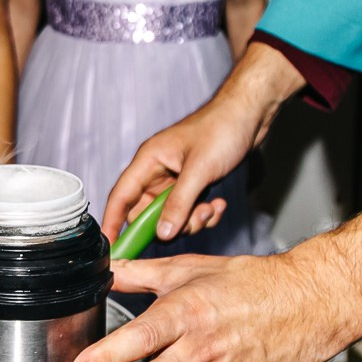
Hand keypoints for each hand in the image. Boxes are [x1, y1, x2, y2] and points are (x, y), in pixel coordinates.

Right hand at [103, 42, 304, 241]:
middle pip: (147, 212)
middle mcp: (158, 170)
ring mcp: (175, 179)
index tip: (111, 247)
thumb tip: (162, 233)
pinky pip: (189, 210)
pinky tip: (218, 204)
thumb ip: (179, 204)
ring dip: (191, 220)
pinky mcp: (192, 183)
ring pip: (171, 215)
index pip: (121, 196)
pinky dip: (203, 214)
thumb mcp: (199, 171)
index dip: (112, 222)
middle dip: (168, 225)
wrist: (250, 114)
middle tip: (189, 224)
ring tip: (209, 209)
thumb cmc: (222, 128)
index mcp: (149, 160)